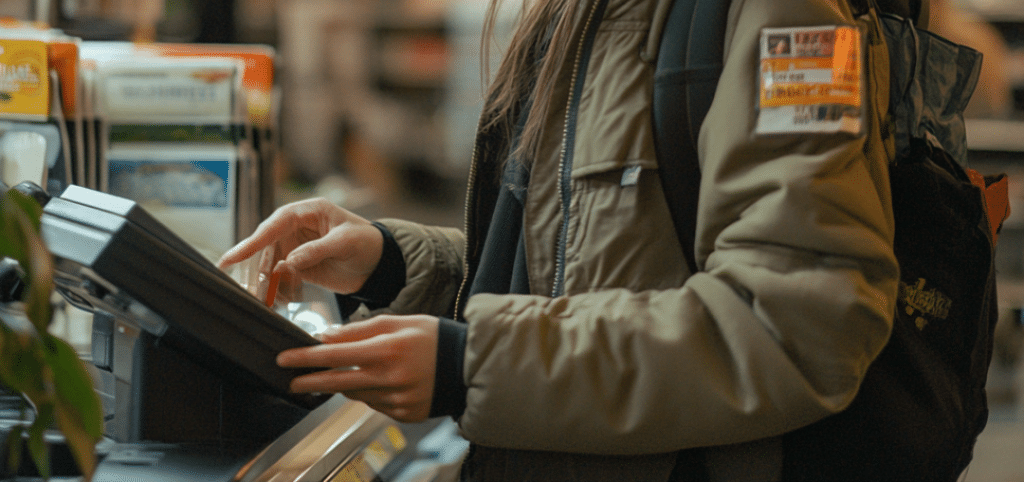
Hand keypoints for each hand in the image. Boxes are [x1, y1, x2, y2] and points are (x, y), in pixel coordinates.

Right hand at [217, 198, 383, 296]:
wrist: (380, 264)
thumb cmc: (368, 243)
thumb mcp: (346, 243)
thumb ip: (318, 250)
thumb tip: (289, 261)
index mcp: (309, 212)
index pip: (275, 224)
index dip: (253, 240)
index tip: (234, 257)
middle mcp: (297, 227)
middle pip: (266, 246)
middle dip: (254, 267)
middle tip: (245, 287)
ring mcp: (296, 247)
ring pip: (270, 264)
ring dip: (263, 283)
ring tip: (259, 300)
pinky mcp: (298, 266)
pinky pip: (280, 278)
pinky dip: (276, 290)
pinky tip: (273, 302)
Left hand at [277, 315, 438, 422]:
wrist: (467, 365)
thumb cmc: (433, 338)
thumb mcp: (398, 321)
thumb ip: (360, 329)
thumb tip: (327, 337)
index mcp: (387, 350)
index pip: (335, 355)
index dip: (306, 357)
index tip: (285, 358)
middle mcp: (389, 378)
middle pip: (336, 382)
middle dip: (309, 381)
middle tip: (291, 381)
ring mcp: (396, 399)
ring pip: (355, 394)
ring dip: (345, 384)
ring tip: (347, 373)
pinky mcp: (403, 414)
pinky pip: (374, 404)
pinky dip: (370, 393)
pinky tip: (380, 382)